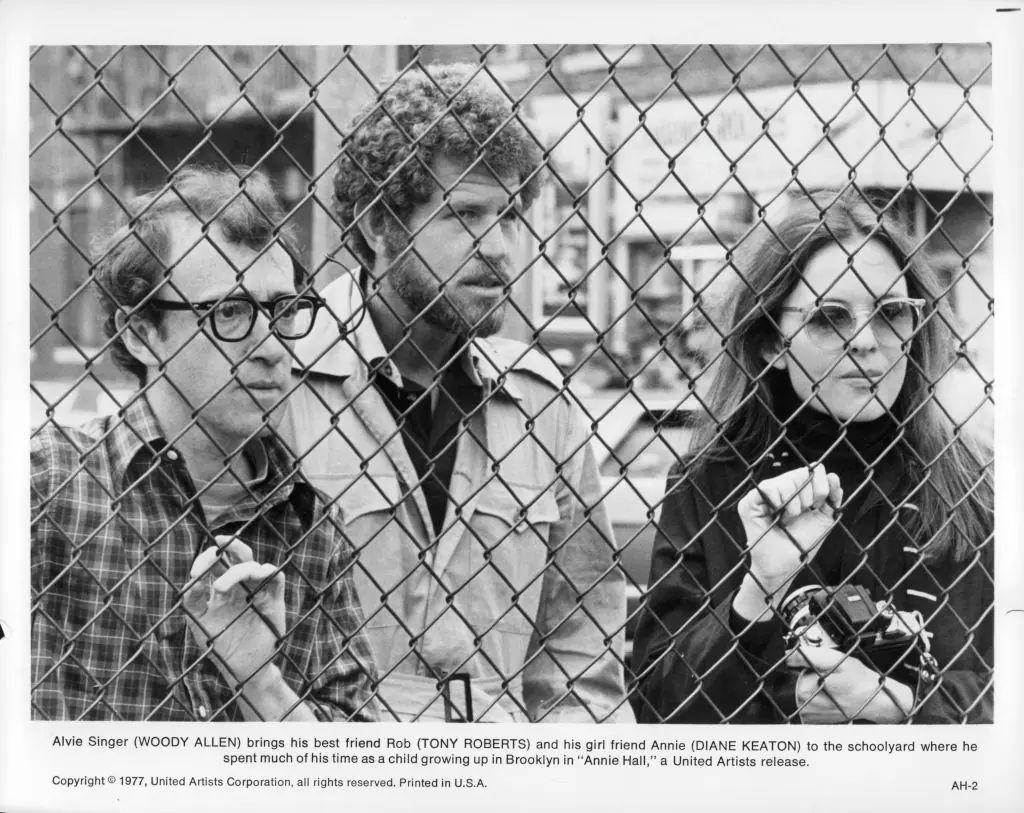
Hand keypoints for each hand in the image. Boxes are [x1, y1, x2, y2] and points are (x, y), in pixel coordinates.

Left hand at [183, 536, 285, 689]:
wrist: (240, 670)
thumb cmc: (219, 646)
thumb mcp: (199, 622)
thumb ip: (193, 600)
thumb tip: (193, 579)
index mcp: (223, 588)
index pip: (217, 563)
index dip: (207, 558)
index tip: (195, 570)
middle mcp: (241, 586)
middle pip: (240, 555)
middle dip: (230, 546)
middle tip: (218, 547)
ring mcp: (259, 591)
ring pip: (255, 565)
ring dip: (239, 569)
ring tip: (222, 587)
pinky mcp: (274, 601)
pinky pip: (277, 577)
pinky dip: (268, 572)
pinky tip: (256, 577)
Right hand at [737, 465, 841, 593]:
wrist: (784, 567)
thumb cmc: (800, 545)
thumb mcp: (824, 519)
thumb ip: (832, 497)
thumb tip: (833, 476)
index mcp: (797, 490)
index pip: (813, 470)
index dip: (821, 486)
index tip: (817, 507)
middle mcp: (780, 487)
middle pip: (801, 472)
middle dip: (809, 497)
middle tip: (801, 514)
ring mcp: (764, 493)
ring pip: (786, 480)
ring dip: (794, 504)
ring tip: (788, 519)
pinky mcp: (750, 502)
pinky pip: (769, 488)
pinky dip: (779, 503)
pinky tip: (778, 517)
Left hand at [787, 646, 913, 723]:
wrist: (876, 700)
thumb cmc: (860, 681)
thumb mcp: (836, 659)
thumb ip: (808, 655)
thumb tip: (788, 655)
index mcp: (805, 690)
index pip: (787, 671)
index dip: (800, 665)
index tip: (813, 666)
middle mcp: (804, 706)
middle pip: (792, 683)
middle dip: (804, 676)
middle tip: (826, 676)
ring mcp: (809, 716)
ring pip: (798, 694)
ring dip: (809, 687)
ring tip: (829, 686)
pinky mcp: (815, 720)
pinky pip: (806, 704)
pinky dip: (814, 698)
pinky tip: (829, 695)